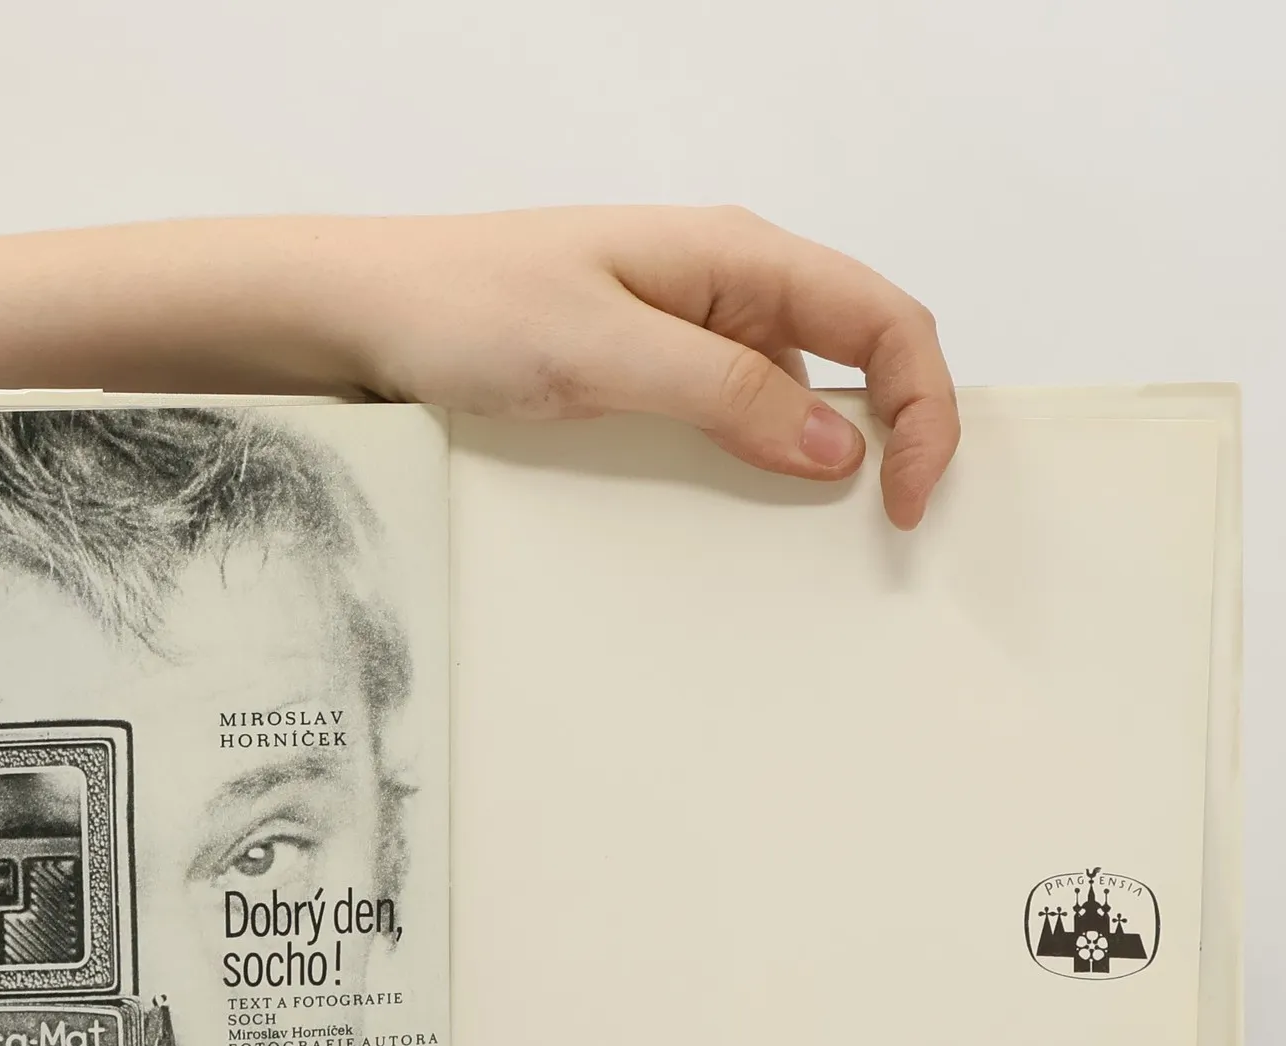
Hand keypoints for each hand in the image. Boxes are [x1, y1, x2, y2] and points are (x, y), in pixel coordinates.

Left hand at [321, 205, 958, 528]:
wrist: (362, 314)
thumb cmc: (466, 307)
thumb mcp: (604, 352)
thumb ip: (724, 391)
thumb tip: (838, 445)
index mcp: (735, 257)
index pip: (882, 319)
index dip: (923, 407)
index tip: (911, 499)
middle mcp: (724, 290)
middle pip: (855, 359)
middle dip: (889, 441)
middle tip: (884, 534)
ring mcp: (684, 335)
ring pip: (791, 401)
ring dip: (813, 468)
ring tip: (810, 547)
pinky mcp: (644, 379)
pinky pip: (725, 426)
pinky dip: (747, 474)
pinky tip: (731, 526)